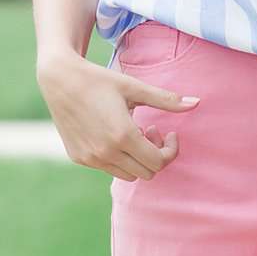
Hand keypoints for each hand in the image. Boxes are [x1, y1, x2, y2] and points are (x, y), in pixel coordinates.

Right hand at [36, 49, 199, 180]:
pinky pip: (107, 168)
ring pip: (127, 175)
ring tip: (131, 133)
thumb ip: (166, 100)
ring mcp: (90, 158)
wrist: (59, 80)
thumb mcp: (134, 87)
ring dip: (136, 159)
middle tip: (149, 130)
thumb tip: (197, 103)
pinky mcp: (78, 158)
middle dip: (154, 155)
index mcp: (123, 136)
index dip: (170, 150)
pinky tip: (112, 134)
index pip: (158, 162)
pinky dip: (117, 158)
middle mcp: (105, 152)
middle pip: (146, 172)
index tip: (167, 131)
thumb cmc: (99, 80)